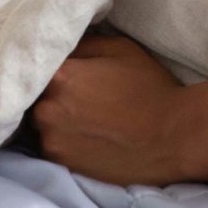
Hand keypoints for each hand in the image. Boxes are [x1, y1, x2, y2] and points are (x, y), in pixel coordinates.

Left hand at [31, 29, 194, 186]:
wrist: (172, 138)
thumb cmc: (150, 89)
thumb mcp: (120, 49)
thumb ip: (83, 44)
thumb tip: (63, 48)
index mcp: (60, 75)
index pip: (38, 65)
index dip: (53, 68)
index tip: (68, 72)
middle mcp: (47, 108)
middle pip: (36, 96)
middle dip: (52, 94)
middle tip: (79, 96)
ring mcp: (51, 139)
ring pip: (42, 122)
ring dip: (55, 119)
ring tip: (84, 119)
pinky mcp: (60, 163)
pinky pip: (51, 145)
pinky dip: (62, 140)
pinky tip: (86, 137)